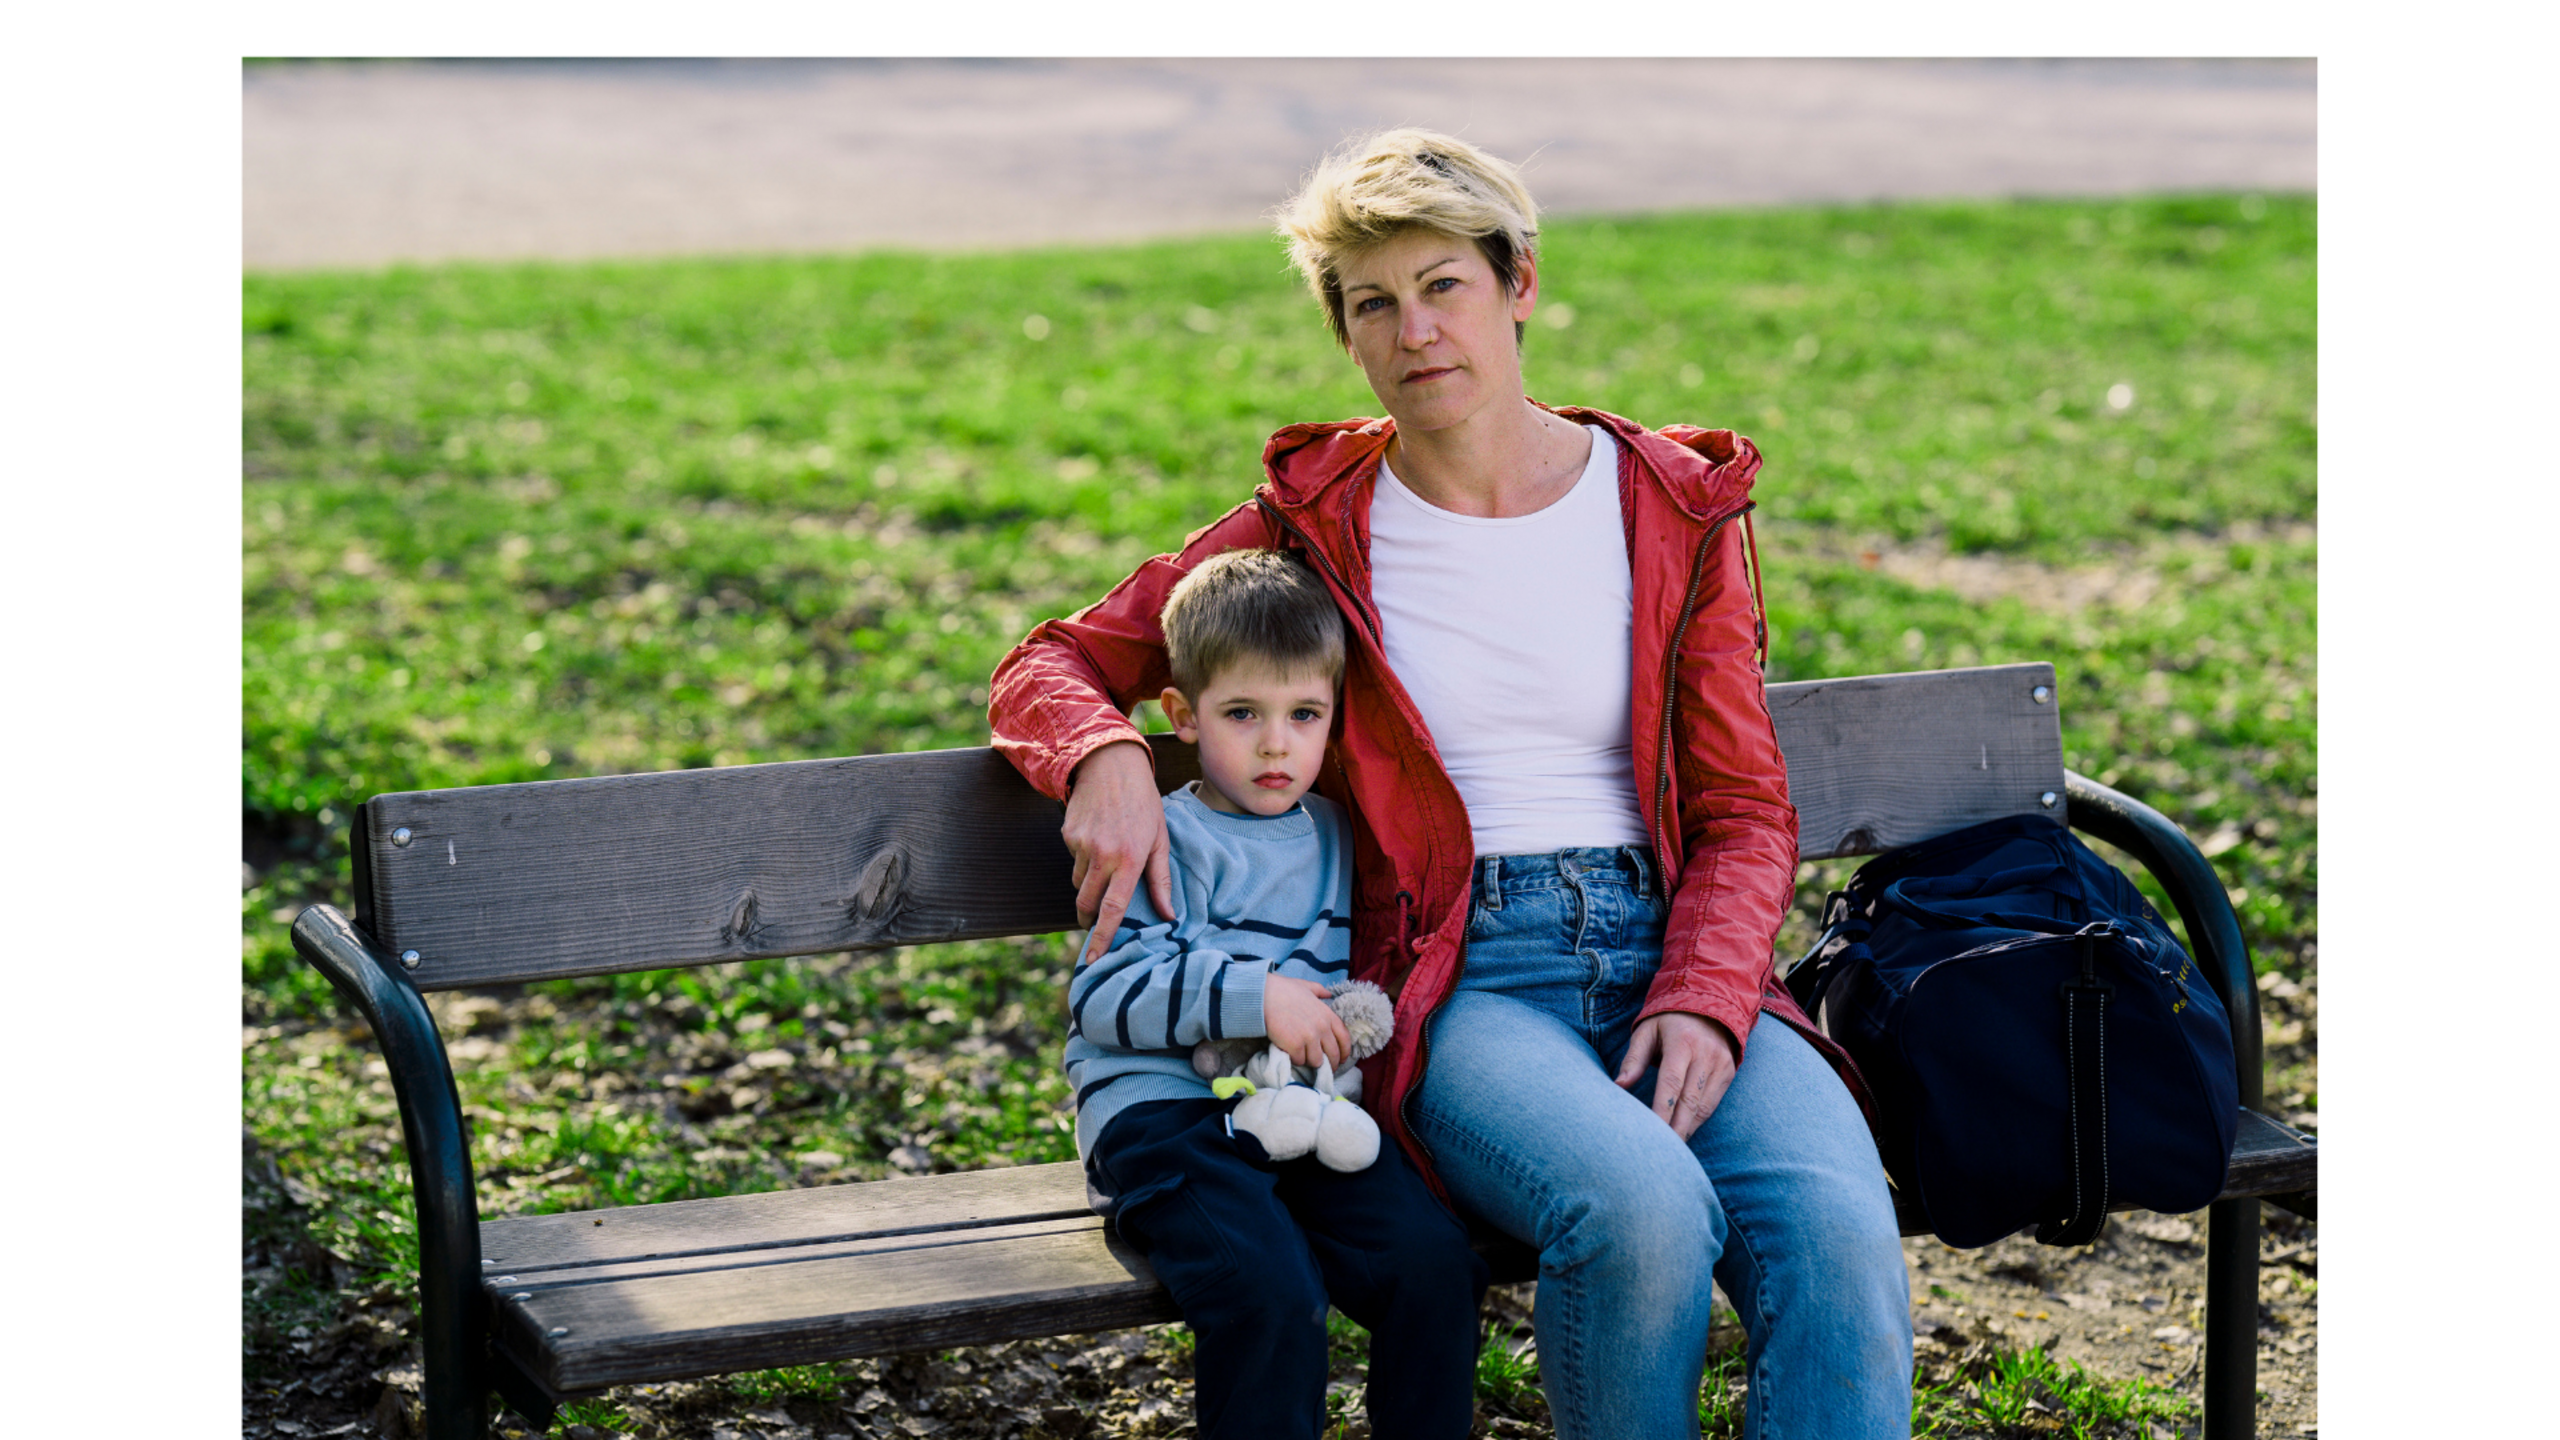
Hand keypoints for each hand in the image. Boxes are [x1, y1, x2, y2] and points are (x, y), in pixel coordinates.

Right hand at [1064, 742, 1175, 963]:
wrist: (1111, 764)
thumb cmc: (1144, 803)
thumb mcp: (1160, 839)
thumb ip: (1160, 880)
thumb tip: (1169, 916)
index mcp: (1129, 859)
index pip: (1113, 909)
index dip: (1103, 938)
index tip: (1094, 961)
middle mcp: (1102, 855)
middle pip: (1088, 903)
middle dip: (1090, 918)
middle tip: (1097, 921)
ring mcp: (1081, 845)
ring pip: (1080, 882)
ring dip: (1091, 883)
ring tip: (1109, 858)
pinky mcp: (1067, 835)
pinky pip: (1074, 859)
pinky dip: (1084, 858)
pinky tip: (1099, 837)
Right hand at [1262, 975, 1350, 1070]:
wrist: (1264, 995)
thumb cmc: (1283, 990)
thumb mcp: (1307, 986)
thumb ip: (1320, 991)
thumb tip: (1328, 994)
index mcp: (1328, 1015)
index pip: (1344, 1039)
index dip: (1345, 1052)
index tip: (1341, 1059)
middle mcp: (1322, 1028)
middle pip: (1333, 1054)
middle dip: (1331, 1064)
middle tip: (1324, 1068)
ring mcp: (1309, 1038)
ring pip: (1316, 1061)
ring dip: (1310, 1061)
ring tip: (1303, 1057)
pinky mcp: (1295, 1046)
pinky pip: (1299, 1061)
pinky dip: (1295, 1059)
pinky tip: (1290, 1053)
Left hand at [1615, 1012, 1738, 1139]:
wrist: (1708, 1004)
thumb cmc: (1667, 1021)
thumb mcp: (1646, 1031)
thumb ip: (1633, 1059)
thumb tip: (1618, 1086)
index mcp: (1683, 1042)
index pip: (1671, 1083)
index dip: (1661, 1110)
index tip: (1651, 1132)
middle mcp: (1706, 1054)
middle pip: (1689, 1100)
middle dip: (1675, 1129)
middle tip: (1662, 1153)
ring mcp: (1721, 1064)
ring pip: (1703, 1106)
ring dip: (1687, 1129)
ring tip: (1672, 1150)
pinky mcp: (1729, 1072)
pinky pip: (1713, 1103)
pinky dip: (1698, 1120)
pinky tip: (1685, 1132)